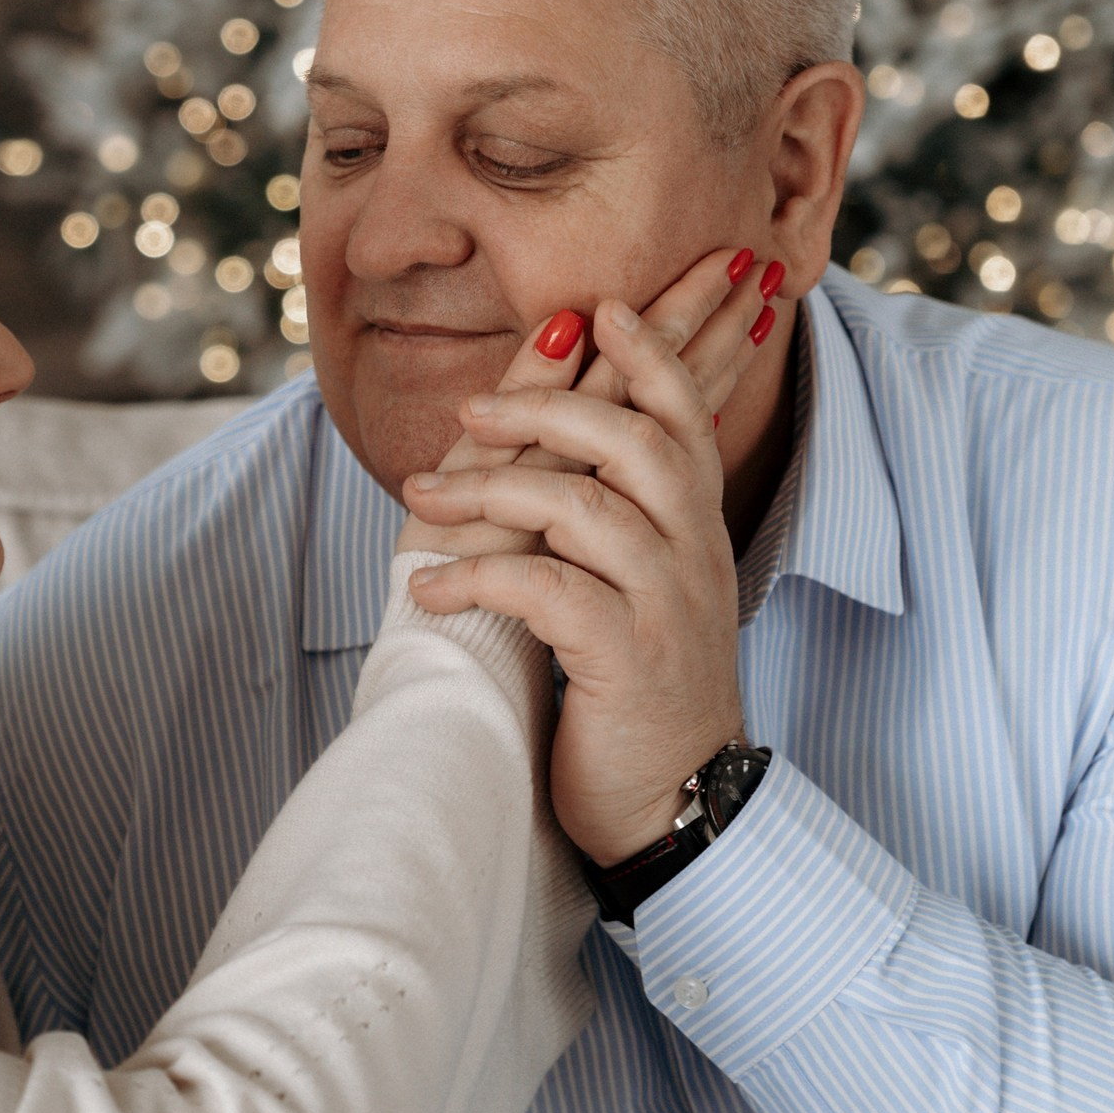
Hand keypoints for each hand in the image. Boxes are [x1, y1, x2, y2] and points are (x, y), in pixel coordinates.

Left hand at [399, 249, 782, 862]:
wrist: (672, 806)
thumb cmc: (631, 691)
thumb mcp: (634, 590)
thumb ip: (611, 518)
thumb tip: (554, 449)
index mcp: (695, 530)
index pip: (681, 417)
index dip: (649, 355)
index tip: (601, 306)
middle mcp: (694, 555)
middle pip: (634, 441)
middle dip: (547, 410)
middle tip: (467, 411)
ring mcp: (667, 605)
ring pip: (582, 508)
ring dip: (488, 493)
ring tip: (418, 500)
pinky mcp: (628, 659)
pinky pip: (547, 591)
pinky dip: (479, 579)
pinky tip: (429, 591)